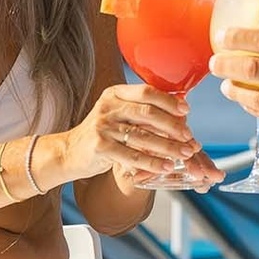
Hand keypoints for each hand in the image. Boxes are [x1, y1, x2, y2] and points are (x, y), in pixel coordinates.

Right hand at [67, 83, 209, 186]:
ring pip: (142, 136)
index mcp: (115, 93)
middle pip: (147, 113)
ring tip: (185, 153)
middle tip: (189, 136)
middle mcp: (108, 106)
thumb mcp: (118, 114)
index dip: (169, 101)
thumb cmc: (103, 133)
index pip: (146, 92)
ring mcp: (103, 126)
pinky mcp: (100, 146)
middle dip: (172, 125)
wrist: (69, 152)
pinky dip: (153, 162)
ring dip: (168, 146)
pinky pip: (132, 156)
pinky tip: (167, 166)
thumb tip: (181, 111)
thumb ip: (142, 111)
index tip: (186, 110)